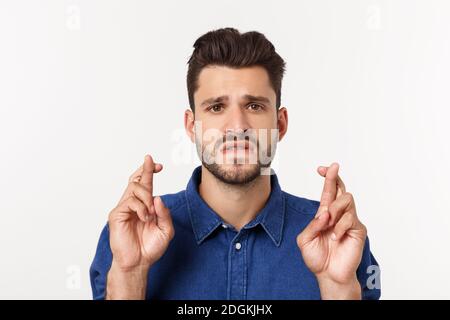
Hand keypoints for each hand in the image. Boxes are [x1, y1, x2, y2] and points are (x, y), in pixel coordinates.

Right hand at [108, 155, 174, 271]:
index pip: (145, 184)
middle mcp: (133, 204)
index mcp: (145, 206)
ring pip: (135, 188)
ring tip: (150, 213)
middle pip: (136, 179)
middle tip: (153, 162)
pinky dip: (141, 208)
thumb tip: (157, 198)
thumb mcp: (166, 230)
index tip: (159, 165)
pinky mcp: (117, 215)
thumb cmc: (150, 247)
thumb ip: (164, 213)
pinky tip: (145, 218)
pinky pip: (130, 202)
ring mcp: (124, 208)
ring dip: (147, 197)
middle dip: (146, 169)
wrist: (138, 263)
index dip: (150, 172)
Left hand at [296, 163, 366, 296]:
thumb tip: (324, 213)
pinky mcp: (358, 230)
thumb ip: (312, 224)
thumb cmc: (317, 258)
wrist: (328, 275)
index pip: (328, 191)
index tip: (322, 168)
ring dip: (335, 208)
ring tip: (328, 223)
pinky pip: (351, 219)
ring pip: (347, 199)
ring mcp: (349, 221)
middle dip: (334, 178)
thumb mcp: (305, 240)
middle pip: (341, 188)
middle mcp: (338, 214)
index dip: (327, 177)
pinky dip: (340, 227)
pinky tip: (335, 237)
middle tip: (328, 171)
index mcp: (325, 214)